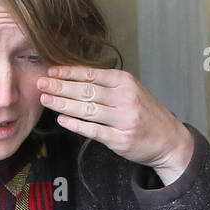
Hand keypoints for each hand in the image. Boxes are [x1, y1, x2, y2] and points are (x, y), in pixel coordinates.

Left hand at [37, 67, 194, 183]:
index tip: (51, 70)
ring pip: (87, 109)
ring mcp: (123, 119)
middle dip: (60, 86)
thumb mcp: (131, 91)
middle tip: (40, 82)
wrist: (169, 139)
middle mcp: (125, 98)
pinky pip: (93, 131)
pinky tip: (61, 119)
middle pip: (86, 90)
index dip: (69, 72)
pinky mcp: (120, 139)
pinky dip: (76, 125)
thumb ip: (107, 84)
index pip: (92, 74)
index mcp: (125, 82)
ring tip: (45, 99)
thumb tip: (74, 77)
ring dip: (63, 104)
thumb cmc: (145, 113)